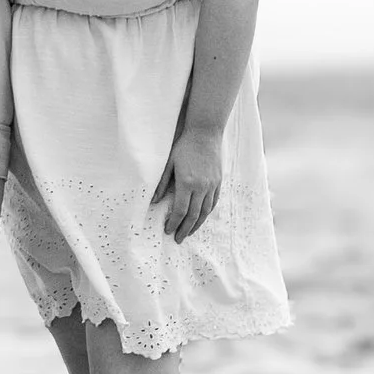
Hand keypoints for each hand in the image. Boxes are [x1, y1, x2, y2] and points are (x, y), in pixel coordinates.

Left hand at [152, 126, 226, 242]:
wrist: (205, 134)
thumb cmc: (183, 147)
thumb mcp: (168, 163)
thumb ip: (161, 183)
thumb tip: (154, 202)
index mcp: (187, 183)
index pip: (180, 210)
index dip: (174, 222)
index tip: (168, 230)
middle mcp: (201, 187)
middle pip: (194, 215)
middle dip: (185, 229)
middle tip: (177, 239)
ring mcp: (212, 185)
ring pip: (205, 211)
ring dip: (196, 224)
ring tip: (188, 233)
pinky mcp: (218, 182)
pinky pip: (213, 202)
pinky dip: (206, 213)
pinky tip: (200, 218)